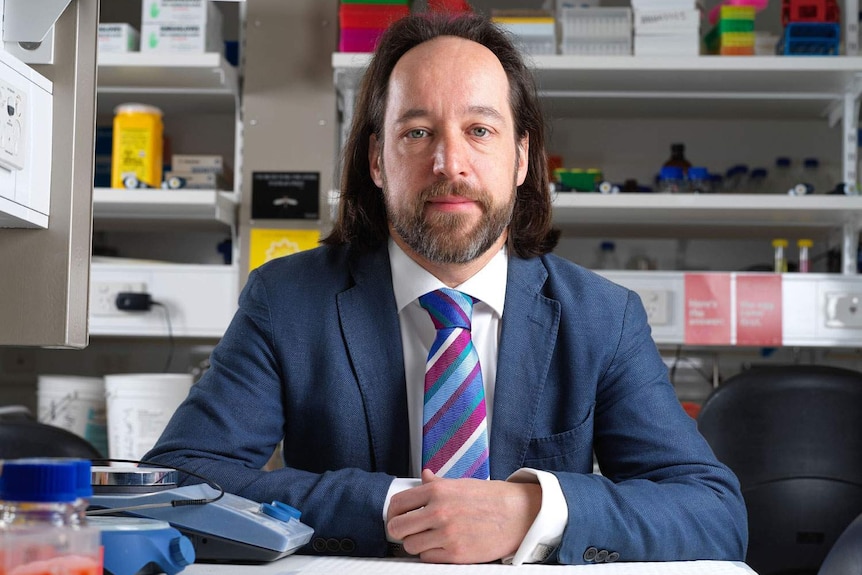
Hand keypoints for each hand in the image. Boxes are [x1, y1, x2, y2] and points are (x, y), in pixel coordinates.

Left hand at [386, 469, 541, 563]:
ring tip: (428, 538)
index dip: (392, 513)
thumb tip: (423, 476)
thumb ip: (437, 483)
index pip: (397, 503)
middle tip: (407, 531)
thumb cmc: (491, 498)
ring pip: (410, 546)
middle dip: (399, 531)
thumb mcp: (461, 484)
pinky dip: (431, 554)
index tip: (395, 517)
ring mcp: (447, 534)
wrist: (519, 514)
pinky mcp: (456, 554)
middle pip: (397, 528)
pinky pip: (427, 558)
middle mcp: (439, 511)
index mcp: (438, 491)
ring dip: (416, 544)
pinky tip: (442, 545)